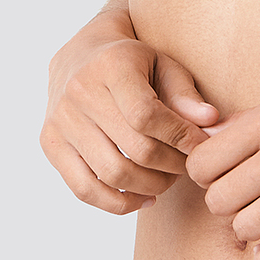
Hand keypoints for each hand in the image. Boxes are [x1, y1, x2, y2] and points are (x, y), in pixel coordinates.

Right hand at [41, 15, 218, 214]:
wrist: (81, 55)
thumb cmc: (132, 64)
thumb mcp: (164, 65)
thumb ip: (186, 95)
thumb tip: (210, 123)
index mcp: (111, 66)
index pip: (147, 115)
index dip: (180, 138)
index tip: (202, 148)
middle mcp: (79, 92)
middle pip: (134, 149)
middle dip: (171, 166)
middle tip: (188, 167)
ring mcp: (60, 120)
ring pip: (111, 174)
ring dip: (150, 186)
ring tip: (168, 180)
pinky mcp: (49, 143)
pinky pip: (83, 189)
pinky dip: (117, 204)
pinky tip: (143, 199)